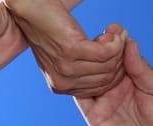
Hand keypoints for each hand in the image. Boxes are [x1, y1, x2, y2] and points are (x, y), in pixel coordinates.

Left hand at [2, 0, 126, 97]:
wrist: (32, 10)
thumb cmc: (52, 29)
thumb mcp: (68, 56)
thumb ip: (84, 68)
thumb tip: (113, 71)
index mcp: (60, 86)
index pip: (99, 88)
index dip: (116, 71)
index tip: (120, 54)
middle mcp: (62, 82)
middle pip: (107, 78)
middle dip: (120, 59)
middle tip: (120, 41)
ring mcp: (65, 68)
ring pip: (108, 65)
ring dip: (118, 47)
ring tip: (116, 35)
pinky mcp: (70, 51)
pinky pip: (106, 52)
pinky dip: (115, 41)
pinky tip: (112, 33)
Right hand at [76, 38, 152, 125]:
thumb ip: (143, 69)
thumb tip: (130, 43)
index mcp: (133, 79)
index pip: (118, 56)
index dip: (115, 42)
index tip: (114, 29)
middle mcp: (116, 88)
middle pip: (100, 64)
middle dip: (99, 49)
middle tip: (100, 36)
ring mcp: (103, 102)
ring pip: (87, 77)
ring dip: (86, 64)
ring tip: (89, 50)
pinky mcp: (94, 117)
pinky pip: (79, 98)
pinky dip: (74, 85)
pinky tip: (74, 71)